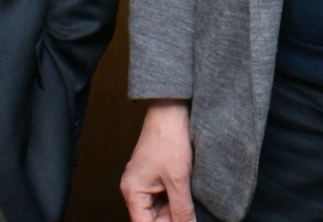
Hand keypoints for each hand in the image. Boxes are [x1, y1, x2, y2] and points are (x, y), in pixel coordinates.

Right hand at [120, 100, 194, 221]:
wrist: (171, 111)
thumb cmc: (168, 138)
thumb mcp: (178, 178)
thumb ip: (181, 208)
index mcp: (133, 192)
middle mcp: (135, 189)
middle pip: (152, 219)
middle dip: (172, 219)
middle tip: (189, 216)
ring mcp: (146, 183)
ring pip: (161, 209)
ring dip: (176, 210)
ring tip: (189, 199)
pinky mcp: (156, 176)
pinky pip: (165, 197)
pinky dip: (177, 199)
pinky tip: (188, 194)